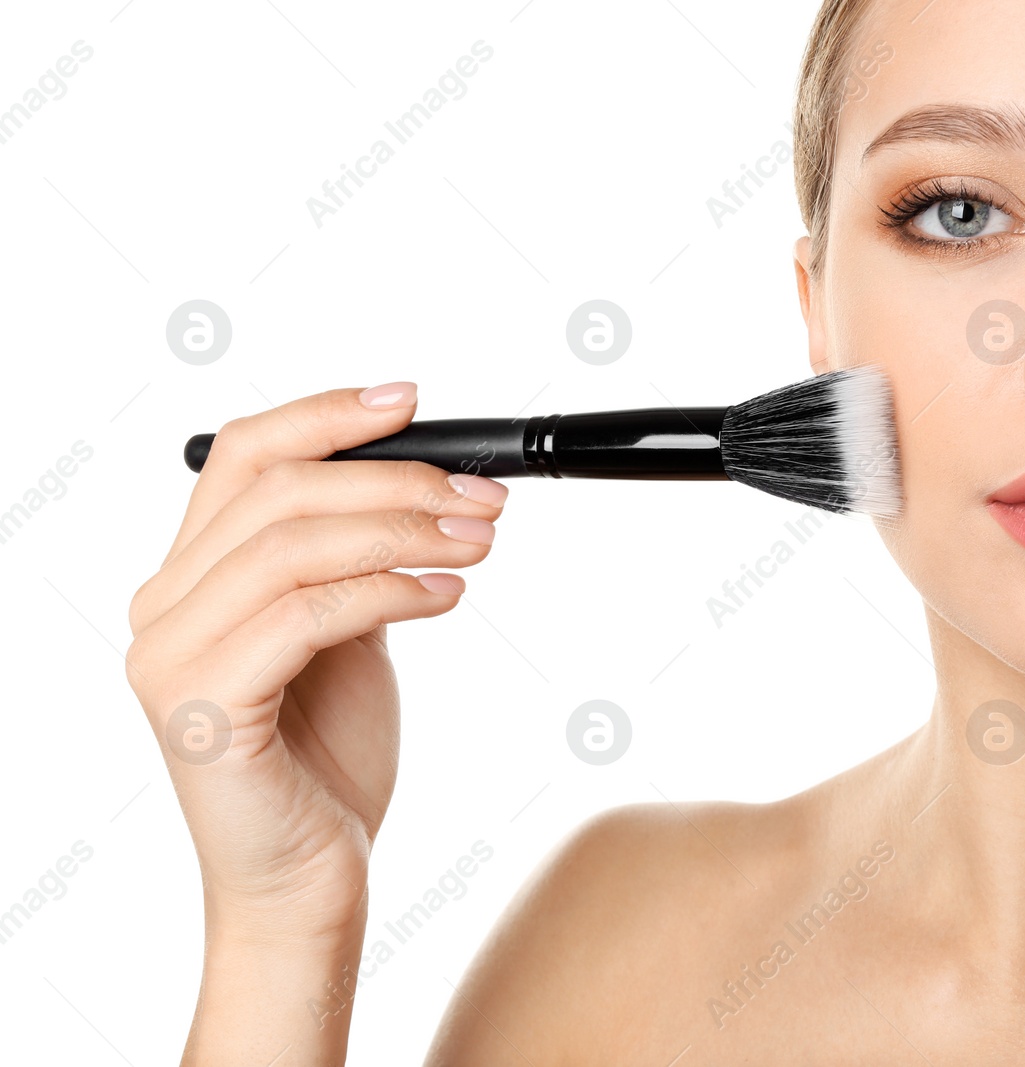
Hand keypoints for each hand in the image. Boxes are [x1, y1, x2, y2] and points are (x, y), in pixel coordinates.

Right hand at [125, 382, 507, 942]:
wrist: (312, 877)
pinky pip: (306, 614)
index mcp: (190, 579)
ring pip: (293, 545)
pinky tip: (447, 595)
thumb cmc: (327, 760)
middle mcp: (163, 608)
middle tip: (484, 499)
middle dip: (397, 481)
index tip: (413, 401)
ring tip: (481, 542)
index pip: (246, 457)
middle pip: (279, 491)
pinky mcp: (204, 706)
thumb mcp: (348, 634)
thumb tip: (419, 484)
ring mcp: (171, 657)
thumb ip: (353, 560)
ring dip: (405, 531)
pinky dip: (389, 591)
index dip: (328, 414)